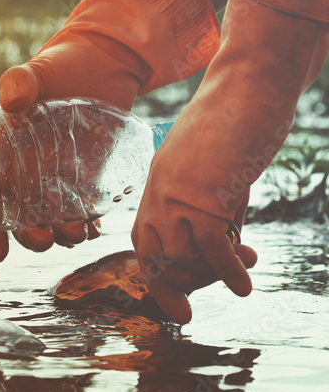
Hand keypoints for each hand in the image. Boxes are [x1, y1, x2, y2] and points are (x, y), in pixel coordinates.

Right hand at [0, 0, 218, 263]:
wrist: (105, 63)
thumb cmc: (62, 65)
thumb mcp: (38, 72)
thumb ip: (20, 83)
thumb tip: (9, 95)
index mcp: (0, 151)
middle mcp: (23, 171)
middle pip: (17, 216)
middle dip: (28, 235)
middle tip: (44, 240)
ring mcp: (54, 177)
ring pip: (50, 219)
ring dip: (60, 233)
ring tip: (76, 233)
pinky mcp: (84, 178)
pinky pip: (80, 211)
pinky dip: (86, 223)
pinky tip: (95, 227)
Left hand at [132, 0, 328, 322]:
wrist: (248, 86)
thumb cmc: (237, 120)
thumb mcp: (212, 166)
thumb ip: (211, 201)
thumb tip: (227, 239)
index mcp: (157, 184)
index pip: (143, 241)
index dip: (156, 276)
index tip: (175, 304)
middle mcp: (159, 192)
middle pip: (153, 256)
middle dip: (177, 287)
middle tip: (203, 300)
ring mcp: (179, 195)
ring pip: (179, 258)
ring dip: (209, 276)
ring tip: (241, 269)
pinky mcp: (207, 195)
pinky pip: (211, 249)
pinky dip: (227, 272)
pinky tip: (243, 283)